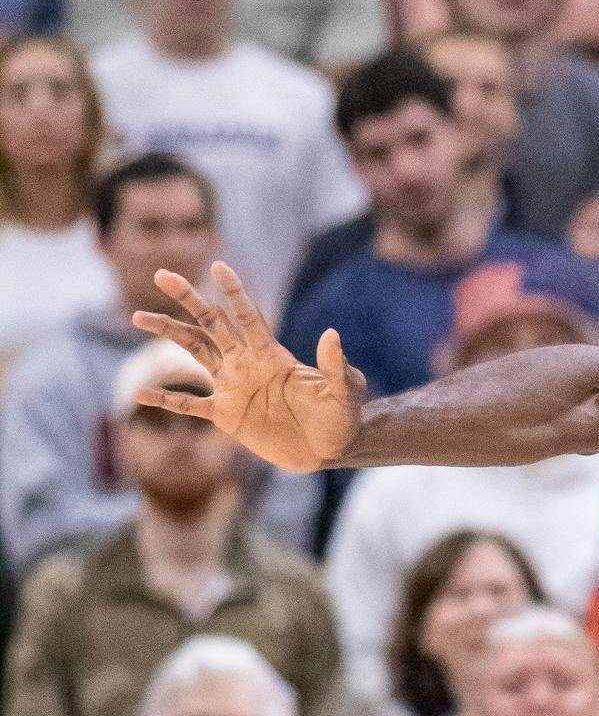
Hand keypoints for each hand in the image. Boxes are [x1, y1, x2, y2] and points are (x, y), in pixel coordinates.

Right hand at [132, 262, 364, 472]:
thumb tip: (332, 334)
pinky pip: (190, 406)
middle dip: (188, 299)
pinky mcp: (227, 415)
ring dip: (169, 333)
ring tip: (138, 317)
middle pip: (211, 324)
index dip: (234, 292)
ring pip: (194, 352)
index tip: (218, 266)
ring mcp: (234, 387)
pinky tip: (140, 394)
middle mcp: (247, 363)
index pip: (248, 316)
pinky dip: (167, 400)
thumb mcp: (344, 391)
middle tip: (161, 274)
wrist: (331, 449)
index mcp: (272, 354)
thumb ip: (335, 365)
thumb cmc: (342, 417)